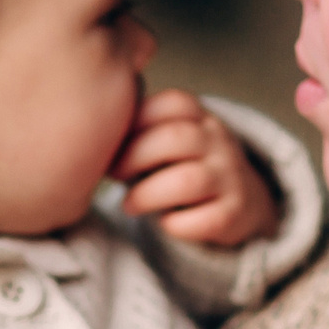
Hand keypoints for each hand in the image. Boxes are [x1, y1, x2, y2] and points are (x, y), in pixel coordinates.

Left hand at [111, 89, 280, 246]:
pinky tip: (163, 222)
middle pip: (174, 138)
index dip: (135, 122)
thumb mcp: (168, 138)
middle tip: (114, 174)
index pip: (171, 104)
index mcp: (200, 116)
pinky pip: (202, 220)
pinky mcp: (233, 214)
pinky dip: (174, 225)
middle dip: (133, 157)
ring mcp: (230, 177)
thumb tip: (89, 136)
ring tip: (129, 204)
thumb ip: (139, 129)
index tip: (112, 143)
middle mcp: (219, 142)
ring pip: (185, 181)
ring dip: (146, 195)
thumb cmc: (182, 166)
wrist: (240, 200)